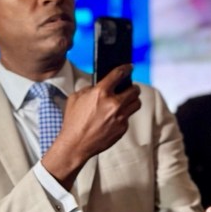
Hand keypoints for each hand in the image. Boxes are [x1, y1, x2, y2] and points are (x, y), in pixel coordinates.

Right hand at [41, 64, 140, 187]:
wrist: (76, 144)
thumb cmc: (73, 121)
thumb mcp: (76, 98)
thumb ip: (90, 89)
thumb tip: (99, 86)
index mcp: (101, 93)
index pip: (118, 74)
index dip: (126, 68)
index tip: (130, 67)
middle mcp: (114, 104)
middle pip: (134, 90)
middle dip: (133, 87)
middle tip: (130, 88)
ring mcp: (120, 117)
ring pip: (136, 103)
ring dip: (133, 100)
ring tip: (128, 100)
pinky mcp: (123, 128)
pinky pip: (128, 118)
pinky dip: (124, 115)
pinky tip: (115, 117)